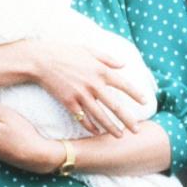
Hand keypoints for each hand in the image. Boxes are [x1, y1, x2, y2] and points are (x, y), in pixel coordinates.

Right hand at [26, 39, 146, 137]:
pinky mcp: (69, 102)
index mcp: (101, 71)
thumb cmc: (66, 52)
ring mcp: (81, 95)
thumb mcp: (89, 50)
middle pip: (115, 106)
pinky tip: (97, 132)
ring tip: (120, 136)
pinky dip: (90, 126)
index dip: (135, 94)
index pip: (123, 84)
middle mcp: (93, 84)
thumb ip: (107, 58)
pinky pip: (82, 118)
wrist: (42, 60)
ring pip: (100, 116)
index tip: (145, 102)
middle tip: (137, 130)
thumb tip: (123, 64)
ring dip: (111, 127)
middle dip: (127, 119)